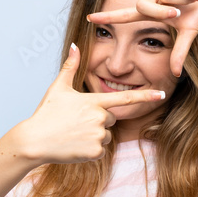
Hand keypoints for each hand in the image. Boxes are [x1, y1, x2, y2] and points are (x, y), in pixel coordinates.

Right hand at [19, 44, 165, 164]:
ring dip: (93, 136)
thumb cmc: (46, 113)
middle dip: (99, 121)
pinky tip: (74, 146)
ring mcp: (97, 135)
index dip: (145, 96)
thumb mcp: (58, 87)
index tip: (162, 94)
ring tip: (73, 134)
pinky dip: (89, 151)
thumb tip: (74, 44)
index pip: (125, 97)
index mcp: (94, 100)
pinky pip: (100, 151)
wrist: (34, 141)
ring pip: (105, 136)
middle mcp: (99, 117)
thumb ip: (71, 66)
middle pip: (111, 118)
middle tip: (77, 122)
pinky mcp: (94, 152)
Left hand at [86, 0, 197, 76]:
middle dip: (162, 13)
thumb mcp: (190, 33)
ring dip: (183, 0)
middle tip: (179, 15)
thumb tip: (175, 74)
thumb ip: (179, 52)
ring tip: (195, 0)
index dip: (109, 17)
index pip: (126, 14)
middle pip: (144, 5)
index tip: (89, 19)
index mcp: (154, 9)